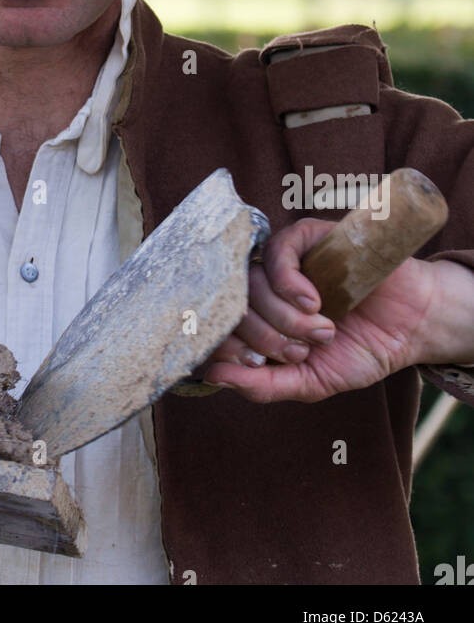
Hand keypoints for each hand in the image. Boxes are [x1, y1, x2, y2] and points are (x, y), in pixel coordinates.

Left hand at [199, 216, 435, 402]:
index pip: (218, 328)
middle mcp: (264, 289)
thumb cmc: (359, 351)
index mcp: (259, 322)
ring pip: (252, 283)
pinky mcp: (305, 238)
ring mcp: (282, 262)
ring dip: (284, 316)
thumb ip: (263, 385)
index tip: (259, 364)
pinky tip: (313, 301)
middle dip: (267, 338)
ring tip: (321, 330)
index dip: (229, 350)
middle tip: (303, 350)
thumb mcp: (310, 381)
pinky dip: (287, 282)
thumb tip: (212, 377)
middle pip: (234, 308)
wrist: (409, 326)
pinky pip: (276, 252)